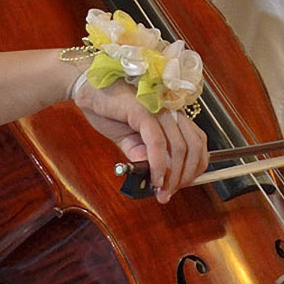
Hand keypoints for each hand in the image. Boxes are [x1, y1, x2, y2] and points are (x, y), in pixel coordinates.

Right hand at [73, 73, 209, 200]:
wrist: (86, 89)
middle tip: (169, 193)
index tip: (180, 186)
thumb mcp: (127, 139)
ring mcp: (158, 109)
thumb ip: (141, 154)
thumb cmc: (108, 110)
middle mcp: (170, 111)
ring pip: (180, 147)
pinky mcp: (143, 111)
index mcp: (171, 116)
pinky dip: (159, 164)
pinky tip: (155, 178)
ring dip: (173, 176)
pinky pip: (157, 142)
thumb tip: (153, 174)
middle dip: (185, 176)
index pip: (197, 142)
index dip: (194, 167)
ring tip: (162, 191)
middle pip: (194, 147)